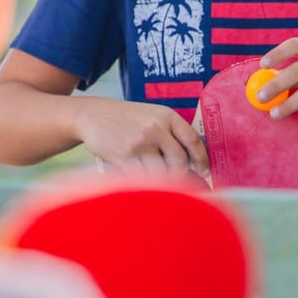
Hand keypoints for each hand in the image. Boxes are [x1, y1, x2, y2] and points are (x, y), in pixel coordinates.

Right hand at [74, 98, 209, 176]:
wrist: (92, 115)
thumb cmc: (127, 119)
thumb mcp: (152, 116)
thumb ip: (172, 133)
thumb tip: (193, 163)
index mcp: (167, 116)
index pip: (193, 140)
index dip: (202, 159)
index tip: (205, 172)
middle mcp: (155, 128)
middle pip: (179, 161)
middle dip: (181, 174)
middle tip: (177, 179)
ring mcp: (140, 143)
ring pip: (161, 173)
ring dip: (161, 181)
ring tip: (155, 177)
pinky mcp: (124, 156)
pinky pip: (142, 178)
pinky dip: (144, 182)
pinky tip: (141, 179)